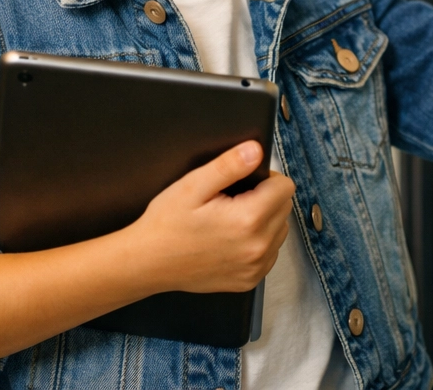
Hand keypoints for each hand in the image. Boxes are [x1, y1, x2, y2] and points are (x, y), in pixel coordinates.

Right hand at [130, 141, 295, 294]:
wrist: (147, 263)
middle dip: (266, 197)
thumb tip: (256, 151)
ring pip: (280, 230)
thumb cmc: (167, 222)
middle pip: (284, 207)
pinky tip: (233, 238)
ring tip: (232, 218)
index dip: (266, 178)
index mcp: (248, 220)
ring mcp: (255, 268)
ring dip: (266, 220)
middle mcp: (257, 247)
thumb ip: (229, 165)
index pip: (285, 187)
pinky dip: (259, 241)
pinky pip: (270, 252)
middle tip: (233, 199)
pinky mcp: (249, 281)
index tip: (243, 182)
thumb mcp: (194, 184)